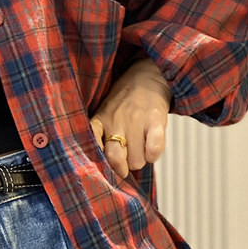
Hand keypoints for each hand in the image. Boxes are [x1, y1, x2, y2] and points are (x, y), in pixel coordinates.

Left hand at [89, 56, 172, 178]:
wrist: (148, 76)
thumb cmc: (124, 102)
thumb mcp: (105, 114)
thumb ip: (101, 137)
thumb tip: (103, 170)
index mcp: (100, 120)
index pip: (92, 145)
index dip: (96, 163)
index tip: (101, 172)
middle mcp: (116, 120)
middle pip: (116, 159)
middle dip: (122, 169)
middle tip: (126, 165)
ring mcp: (136, 120)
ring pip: (137, 160)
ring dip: (140, 160)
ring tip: (140, 149)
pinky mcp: (155, 120)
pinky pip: (154, 150)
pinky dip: (153, 155)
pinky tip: (151, 149)